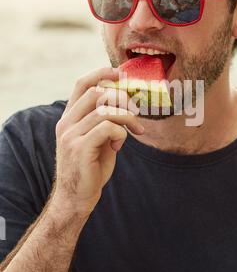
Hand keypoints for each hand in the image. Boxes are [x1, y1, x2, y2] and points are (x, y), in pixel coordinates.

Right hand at [52, 66, 143, 217]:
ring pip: (105, 110)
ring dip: (127, 118)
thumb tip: (126, 103)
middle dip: (122, 97)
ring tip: (135, 130)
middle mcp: (66, 123)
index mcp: (69, 118)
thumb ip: (105, 121)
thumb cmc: (90, 168)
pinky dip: (121, 133)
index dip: (101, 73)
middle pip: (96, 92)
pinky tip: (119, 146)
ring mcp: (71, 136)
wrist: (76, 198)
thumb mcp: (98, 139)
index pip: (81, 84)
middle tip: (135, 111)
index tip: (120, 73)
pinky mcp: (80, 149)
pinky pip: (107, 128)